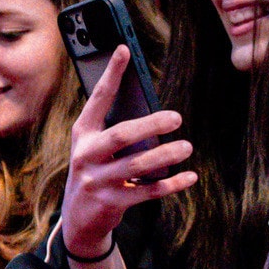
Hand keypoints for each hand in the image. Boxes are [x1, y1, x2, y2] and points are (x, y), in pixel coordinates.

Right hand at [61, 46, 195, 255]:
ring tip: (186, 147)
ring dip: (165, 155)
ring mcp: (97, 181)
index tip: (124, 49)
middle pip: (121, 135)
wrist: (79, 219)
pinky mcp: (112, 202)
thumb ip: (116, 131)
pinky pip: (147, 191)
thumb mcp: (96, 149)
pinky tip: (189, 176)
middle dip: (150, 124)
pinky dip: (171, 184)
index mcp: (83, 135)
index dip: (111, 74)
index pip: (98, 99)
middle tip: (176, 118)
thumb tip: (156, 117)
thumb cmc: (95, 172)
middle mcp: (86, 156)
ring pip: (137, 165)